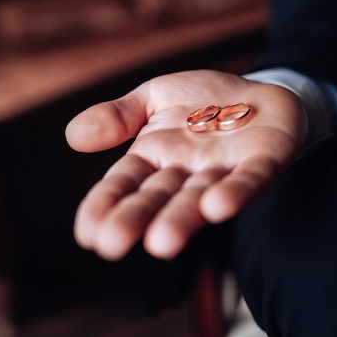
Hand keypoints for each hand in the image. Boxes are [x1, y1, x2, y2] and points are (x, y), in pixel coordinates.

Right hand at [66, 69, 306, 260]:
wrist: (259, 91)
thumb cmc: (203, 100)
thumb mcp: (154, 96)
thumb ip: (118, 115)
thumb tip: (73, 135)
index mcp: (155, 157)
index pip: (124, 183)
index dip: (105, 205)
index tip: (87, 233)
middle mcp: (186, 171)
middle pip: (158, 197)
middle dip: (136, 219)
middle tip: (112, 244)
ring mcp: (224, 169)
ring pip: (199, 196)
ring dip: (182, 218)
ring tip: (162, 242)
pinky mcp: (263, 162)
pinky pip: (249, 180)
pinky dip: (235, 194)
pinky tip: (216, 208)